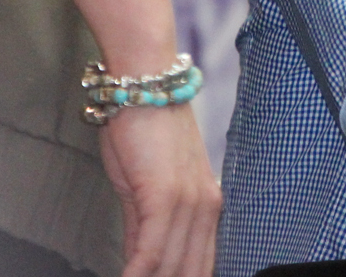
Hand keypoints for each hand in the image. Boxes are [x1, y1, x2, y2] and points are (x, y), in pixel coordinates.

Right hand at [99, 104, 220, 276]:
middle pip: (191, 269)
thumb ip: (144, 228)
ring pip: (172, 264)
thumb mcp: (145, 188)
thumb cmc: (143, 130)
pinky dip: (138, 272)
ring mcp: (189, 201)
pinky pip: (153, 249)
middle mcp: (206, 206)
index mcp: (208, 205)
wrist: (145, 87)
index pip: (201, 263)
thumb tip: (141, 264)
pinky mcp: (166, 194)